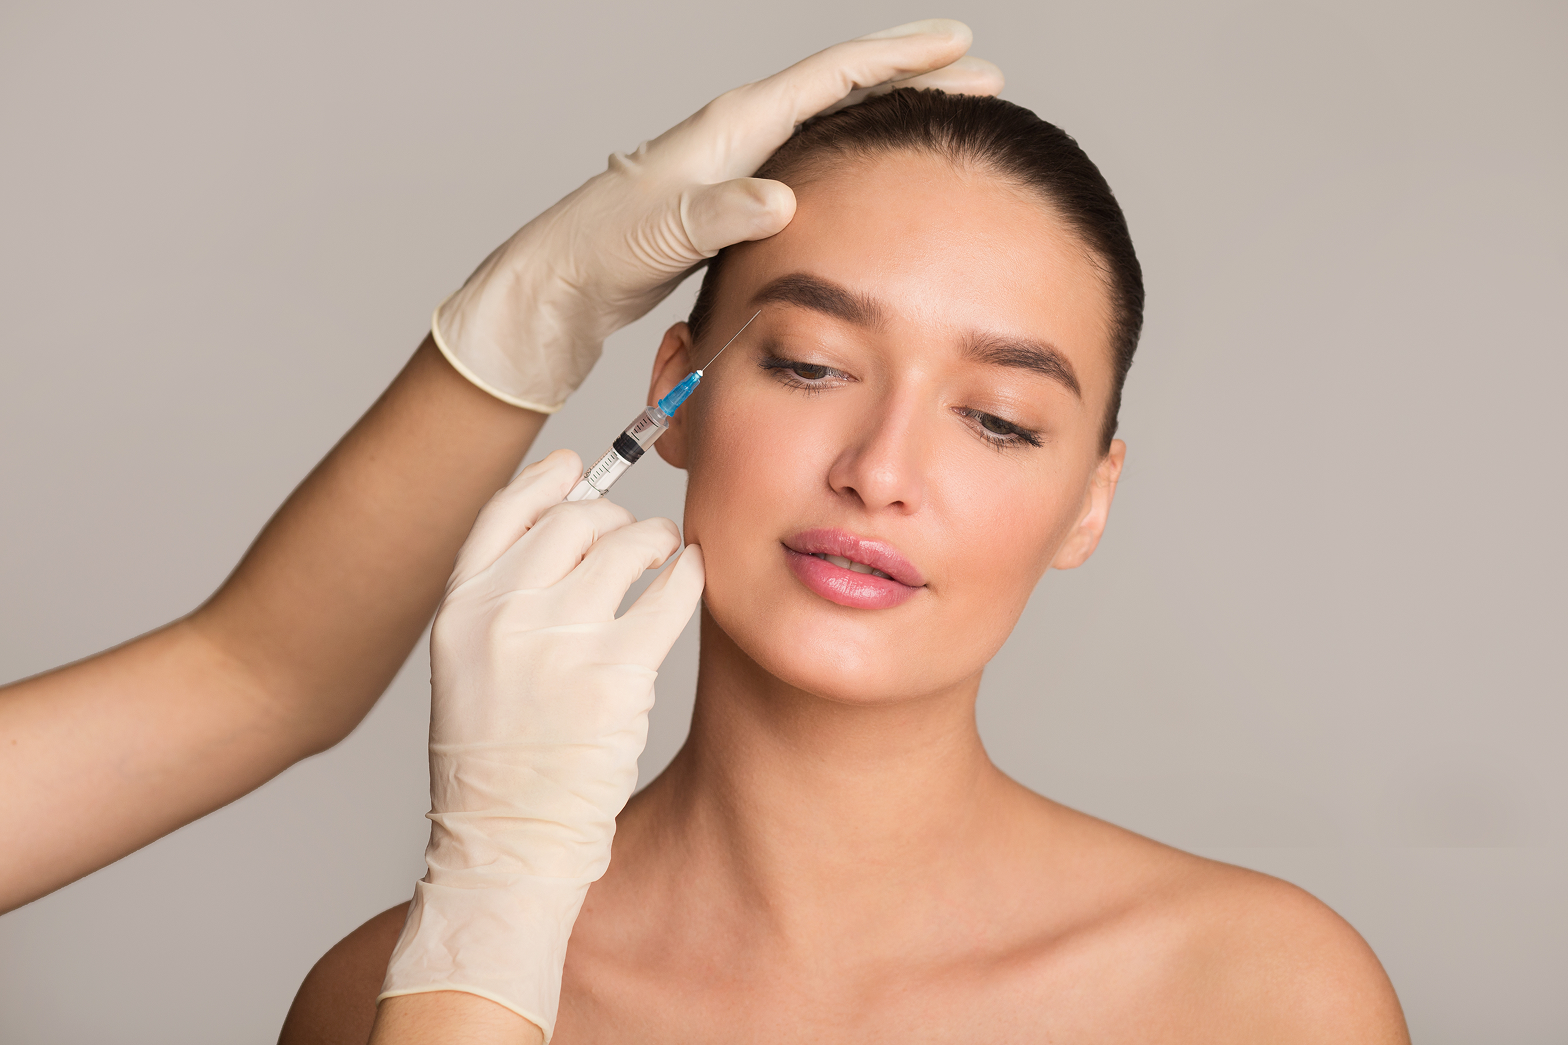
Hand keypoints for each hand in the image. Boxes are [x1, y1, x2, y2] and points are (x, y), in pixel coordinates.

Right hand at [379, 449, 704, 1039]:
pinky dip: (687, 574)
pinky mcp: (617, 674)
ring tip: (665, 554)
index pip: (503, 512)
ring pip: (626, 546)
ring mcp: (559, 642)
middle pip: (573, 521)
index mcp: (458, 610)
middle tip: (634, 534)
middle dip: (613, 518)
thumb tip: (565, 529)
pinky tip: (689, 577)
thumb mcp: (468, 669)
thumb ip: (502, 602)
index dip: (546, 480)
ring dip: (655, 540)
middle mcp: (503, 615)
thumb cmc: (495, 763)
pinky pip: (669, 593)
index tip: (577, 467)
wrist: (507, 843)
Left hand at [433, 19, 1002, 411]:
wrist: (563, 281)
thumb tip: (780, 197)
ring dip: (892, 115)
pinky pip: (816, 163)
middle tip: (982, 77)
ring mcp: (741, 163)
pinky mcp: (736, 198)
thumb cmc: (603, 251)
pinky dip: (858, 157)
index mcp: (734, 127)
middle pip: (846, 89)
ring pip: (835, 124)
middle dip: (915, 77)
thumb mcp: (664, 231)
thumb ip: (721, 212)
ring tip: (945, 117)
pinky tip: (877, 176)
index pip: (834, 77)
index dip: (901, 59)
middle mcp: (742, 133)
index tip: (960, 46)